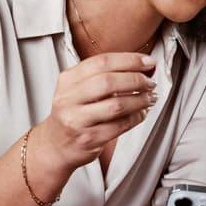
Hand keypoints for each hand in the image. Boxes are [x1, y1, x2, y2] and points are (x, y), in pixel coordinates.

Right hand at [35, 52, 157, 171]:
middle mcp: (69, 98)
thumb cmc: (74, 113)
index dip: (130, 60)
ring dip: (140, 100)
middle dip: (136, 80)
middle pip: (109, 82)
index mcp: (68, 80)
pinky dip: (136, 118)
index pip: (102, 62)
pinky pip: (119, 126)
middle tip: (150, 83)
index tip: (148, 63)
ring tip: (150, 98)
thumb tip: (142, 66)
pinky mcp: (88, 139)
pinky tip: (141, 113)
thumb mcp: (77, 89)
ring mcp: (77, 120)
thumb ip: (104, 75)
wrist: (55, 145)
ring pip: (116, 105)